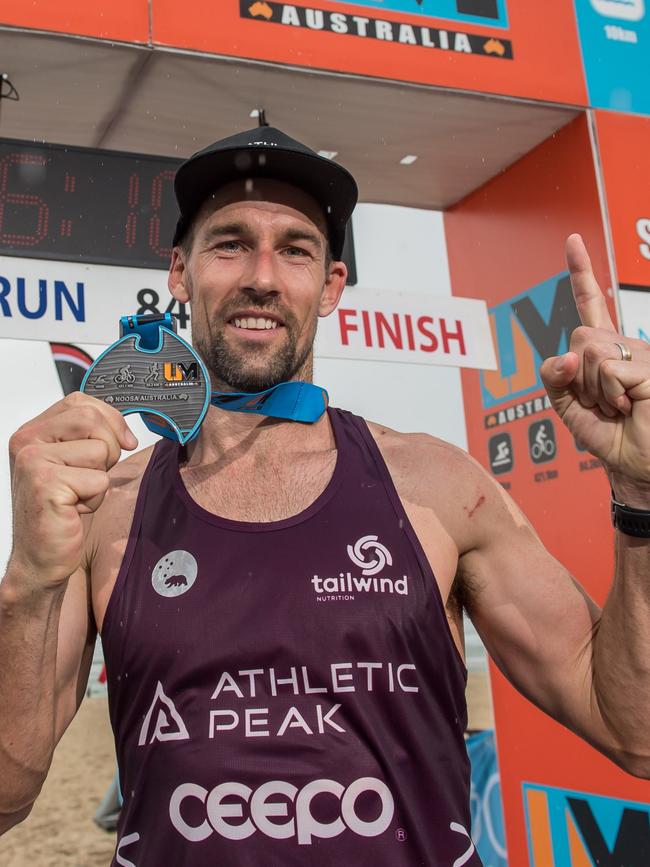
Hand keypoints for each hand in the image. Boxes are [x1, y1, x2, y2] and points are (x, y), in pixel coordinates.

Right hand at [8, 392, 137, 587]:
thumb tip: (128, 434)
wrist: (41, 556)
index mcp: (32, 431)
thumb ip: (93, 438)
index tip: (121, 442)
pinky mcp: (46, 484)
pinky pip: (98, 481)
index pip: (81, 402)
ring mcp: (33, 461)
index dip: (110, 420)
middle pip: (92, 419)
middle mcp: (27, 441)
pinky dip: (95, 499)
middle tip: (91, 477)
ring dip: (100, 479)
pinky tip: (74, 511)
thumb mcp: (77, 464)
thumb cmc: (62, 511)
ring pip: (99, 450)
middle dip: (108, 450)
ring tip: (78, 496)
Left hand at [540, 235, 649, 499]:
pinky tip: (628, 407)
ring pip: (589, 351)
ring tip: (618, 407)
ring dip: (593, 389)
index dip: (581, 273)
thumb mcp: (569, 407)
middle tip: (602, 404)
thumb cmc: (610, 437)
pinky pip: (606, 369)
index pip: (591, 305)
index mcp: (607, 351)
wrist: (638, 468)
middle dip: (578, 378)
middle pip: (577, 337)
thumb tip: (566, 355)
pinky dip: (607, 394)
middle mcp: (626, 346)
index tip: (573, 241)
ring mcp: (642, 354)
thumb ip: (555, 377)